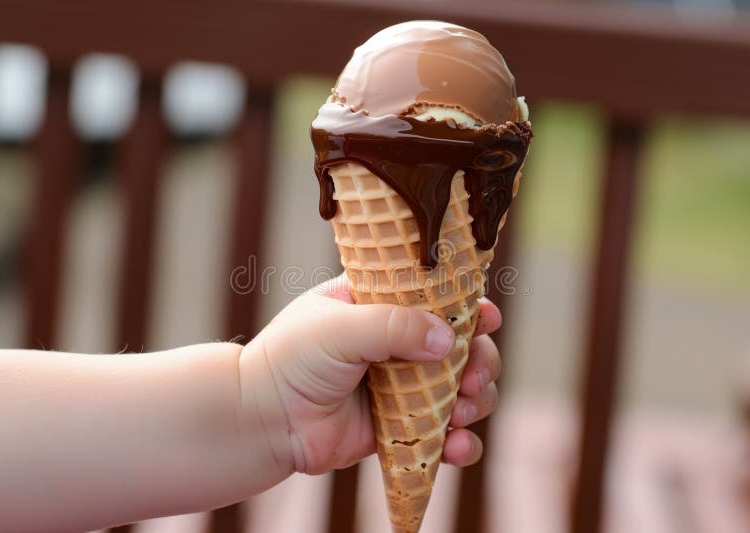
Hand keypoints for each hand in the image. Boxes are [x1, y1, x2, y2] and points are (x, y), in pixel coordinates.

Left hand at [241, 274, 502, 475]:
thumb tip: (449, 338)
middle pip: (463, 346)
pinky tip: (457, 446)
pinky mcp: (403, 429)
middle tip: (472, 376)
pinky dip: (461, 443)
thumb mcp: (340, 325)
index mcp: (382, 305)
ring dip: (477, 401)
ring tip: (462, 413)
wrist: (263, 420)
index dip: (469, 306)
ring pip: (464, 390)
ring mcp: (404, 388)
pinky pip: (445, 436)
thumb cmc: (292, 359)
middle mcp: (399, 344)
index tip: (486, 317)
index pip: (438, 298)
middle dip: (479, 361)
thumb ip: (394, 326)